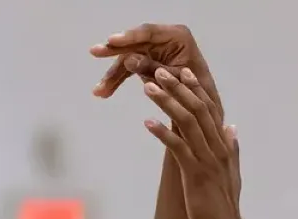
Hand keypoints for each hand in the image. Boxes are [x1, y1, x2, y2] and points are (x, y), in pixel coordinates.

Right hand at [90, 23, 220, 113]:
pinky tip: (104, 92)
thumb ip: (153, 69)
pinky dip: (117, 80)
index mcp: (178, 37)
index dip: (129, 37)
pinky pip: (128, 68)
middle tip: (94, 52)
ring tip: (99, 90)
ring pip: (128, 57)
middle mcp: (163, 39)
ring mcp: (153, 49)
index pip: (149, 33)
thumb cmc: (196, 90)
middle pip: (134, 43)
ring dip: (113, 74)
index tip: (112, 40)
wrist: (203, 105)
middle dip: (113, 51)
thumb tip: (129, 59)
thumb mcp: (176, 81)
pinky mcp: (146, 60)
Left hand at [142, 68, 243, 218]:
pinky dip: (163, 133)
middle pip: (198, 110)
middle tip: (159, 72)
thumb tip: (232, 127)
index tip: (183, 71)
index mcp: (224, 146)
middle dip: (178, 88)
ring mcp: (207, 161)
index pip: (210, 110)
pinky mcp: (195, 175)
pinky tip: (147, 123)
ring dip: (167, 103)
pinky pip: (178, 148)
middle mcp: (217, 149)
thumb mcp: (231, 172)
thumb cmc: (223, 205)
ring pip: (187, 124)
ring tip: (148, 88)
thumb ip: (231, 148)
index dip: (196, 89)